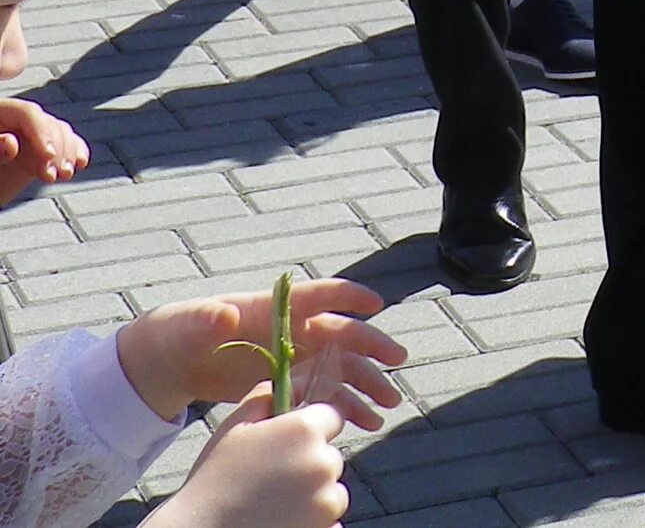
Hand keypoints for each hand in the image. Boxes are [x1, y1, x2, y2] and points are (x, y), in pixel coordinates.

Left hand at [0, 98, 85, 203]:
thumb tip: (11, 142)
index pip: (26, 113)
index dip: (40, 131)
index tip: (47, 156)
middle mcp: (13, 121)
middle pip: (45, 124)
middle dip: (56, 149)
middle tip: (55, 176)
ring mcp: (27, 135)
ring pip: (58, 133)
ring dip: (66, 153)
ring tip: (66, 175)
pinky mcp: (37, 150)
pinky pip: (63, 143)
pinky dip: (74, 151)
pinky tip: (80, 163)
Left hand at [118, 280, 405, 425]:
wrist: (174, 359)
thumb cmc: (183, 329)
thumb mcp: (191, 322)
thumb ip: (209, 318)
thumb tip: (226, 315)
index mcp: (279, 308)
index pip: (321, 294)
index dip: (349, 296)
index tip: (375, 304)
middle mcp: (296, 330)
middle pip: (344, 336)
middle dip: (372, 347)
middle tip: (397, 361)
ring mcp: (295, 358)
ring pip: (341, 370)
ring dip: (367, 385)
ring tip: (387, 405)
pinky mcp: (288, 384)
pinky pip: (325, 396)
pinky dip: (346, 408)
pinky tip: (364, 424)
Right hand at [150, 396, 349, 527]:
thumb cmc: (212, 482)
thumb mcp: (234, 428)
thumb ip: (267, 397)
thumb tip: (290, 381)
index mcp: (304, 430)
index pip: (332, 417)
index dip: (311, 430)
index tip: (288, 447)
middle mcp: (323, 462)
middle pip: (331, 457)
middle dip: (308, 466)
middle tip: (271, 482)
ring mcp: (327, 500)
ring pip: (332, 491)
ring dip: (312, 497)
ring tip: (271, 505)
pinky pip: (331, 522)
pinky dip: (312, 523)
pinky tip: (280, 522)